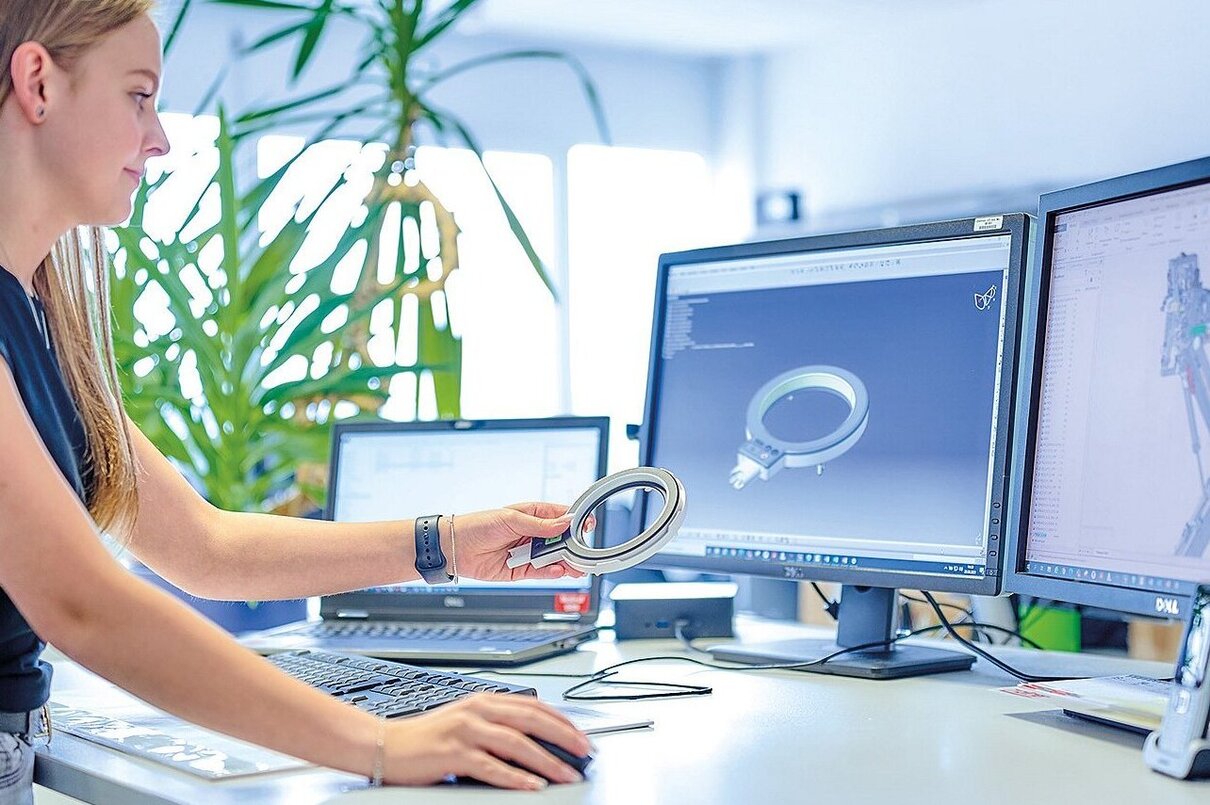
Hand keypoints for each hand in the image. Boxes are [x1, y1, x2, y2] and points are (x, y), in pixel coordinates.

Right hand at [382, 693, 591, 788]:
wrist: (386, 744)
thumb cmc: (427, 738)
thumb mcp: (467, 722)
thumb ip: (497, 725)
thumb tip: (535, 741)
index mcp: (484, 701)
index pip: (534, 706)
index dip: (562, 721)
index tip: (582, 736)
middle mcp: (478, 711)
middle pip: (532, 720)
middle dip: (564, 737)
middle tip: (586, 752)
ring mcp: (466, 731)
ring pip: (517, 743)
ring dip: (547, 761)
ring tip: (567, 774)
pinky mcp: (453, 754)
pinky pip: (492, 767)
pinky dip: (516, 777)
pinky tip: (533, 785)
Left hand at [446, 502, 593, 581]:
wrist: (455, 548)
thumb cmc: (479, 525)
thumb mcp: (511, 519)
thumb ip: (540, 524)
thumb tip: (566, 522)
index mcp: (533, 514)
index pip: (562, 517)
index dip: (576, 521)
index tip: (587, 526)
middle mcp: (533, 534)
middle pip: (562, 540)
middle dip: (574, 545)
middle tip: (584, 551)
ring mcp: (528, 552)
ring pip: (555, 558)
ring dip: (567, 561)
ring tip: (577, 565)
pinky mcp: (522, 570)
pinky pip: (542, 572)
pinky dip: (552, 572)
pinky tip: (559, 570)